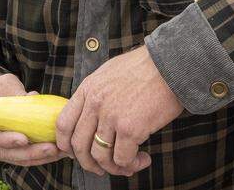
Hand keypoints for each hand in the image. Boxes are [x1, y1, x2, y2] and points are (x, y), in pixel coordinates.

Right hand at [0, 73, 69, 166]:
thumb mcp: (3, 83)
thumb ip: (14, 90)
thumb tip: (31, 97)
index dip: (6, 139)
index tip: (24, 139)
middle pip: (4, 152)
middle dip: (29, 152)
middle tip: (49, 148)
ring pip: (15, 159)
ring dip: (37, 158)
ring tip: (57, 152)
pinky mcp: (5, 153)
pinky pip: (21, 160)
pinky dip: (38, 158)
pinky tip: (54, 154)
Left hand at [55, 46, 181, 176]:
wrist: (170, 65)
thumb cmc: (146, 68)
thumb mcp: (109, 73)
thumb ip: (97, 94)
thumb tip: (93, 116)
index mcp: (88, 89)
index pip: (63, 123)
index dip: (65, 144)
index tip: (75, 153)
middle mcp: (95, 103)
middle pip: (79, 145)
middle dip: (88, 163)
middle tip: (101, 168)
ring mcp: (111, 116)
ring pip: (100, 156)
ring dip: (113, 168)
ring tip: (128, 166)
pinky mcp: (130, 128)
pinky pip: (122, 159)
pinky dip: (132, 165)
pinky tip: (143, 159)